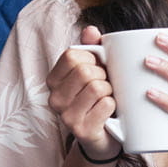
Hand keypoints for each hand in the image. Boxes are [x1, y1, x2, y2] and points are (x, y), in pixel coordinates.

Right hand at [47, 25, 120, 160]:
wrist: (104, 137)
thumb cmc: (98, 99)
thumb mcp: (94, 71)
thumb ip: (91, 48)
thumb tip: (91, 29)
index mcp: (53, 80)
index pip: (71, 55)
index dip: (92, 58)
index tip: (98, 68)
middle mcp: (54, 99)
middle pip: (85, 71)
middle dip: (104, 76)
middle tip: (106, 87)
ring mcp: (66, 117)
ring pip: (97, 87)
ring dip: (110, 91)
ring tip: (107, 99)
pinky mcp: (82, 131)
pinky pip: (106, 104)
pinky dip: (114, 105)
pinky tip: (110, 113)